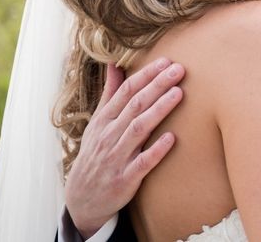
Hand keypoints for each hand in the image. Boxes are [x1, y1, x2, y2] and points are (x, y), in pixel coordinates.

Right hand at [66, 58, 184, 238]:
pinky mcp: (125, 179)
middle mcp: (109, 136)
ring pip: (139, 129)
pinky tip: (172, 138)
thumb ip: (110, 94)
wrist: (82, 198)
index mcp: (104, 120)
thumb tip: (114, 63)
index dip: (146, 75)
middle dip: (157, 85)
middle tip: (179, 69)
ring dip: (159, 110)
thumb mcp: (97, 123)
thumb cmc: (96, 153)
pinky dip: (156, 150)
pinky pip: (142, 162)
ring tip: (179, 93)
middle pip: (135, 106)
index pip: (125, 92)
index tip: (166, 61)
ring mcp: (117, 157)